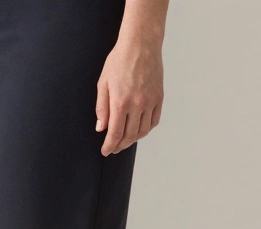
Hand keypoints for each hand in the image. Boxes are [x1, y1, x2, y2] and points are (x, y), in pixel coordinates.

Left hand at [95, 40, 163, 154]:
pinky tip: (139, 129)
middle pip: (130, 135)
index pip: (115, 133)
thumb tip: (101, 128)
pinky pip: (154, 120)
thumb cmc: (119, 61)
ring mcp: (150, 101)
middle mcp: (137, 104)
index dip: (110, 145)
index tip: (106, 151)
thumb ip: (101, 108)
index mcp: (120, 102)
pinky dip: (146, 129)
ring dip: (133, 139)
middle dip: (120, 145)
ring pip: (143, 130)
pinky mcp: (159, 97)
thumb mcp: (103, 84)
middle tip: (113, 148)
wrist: (141, 45)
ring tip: (125, 141)